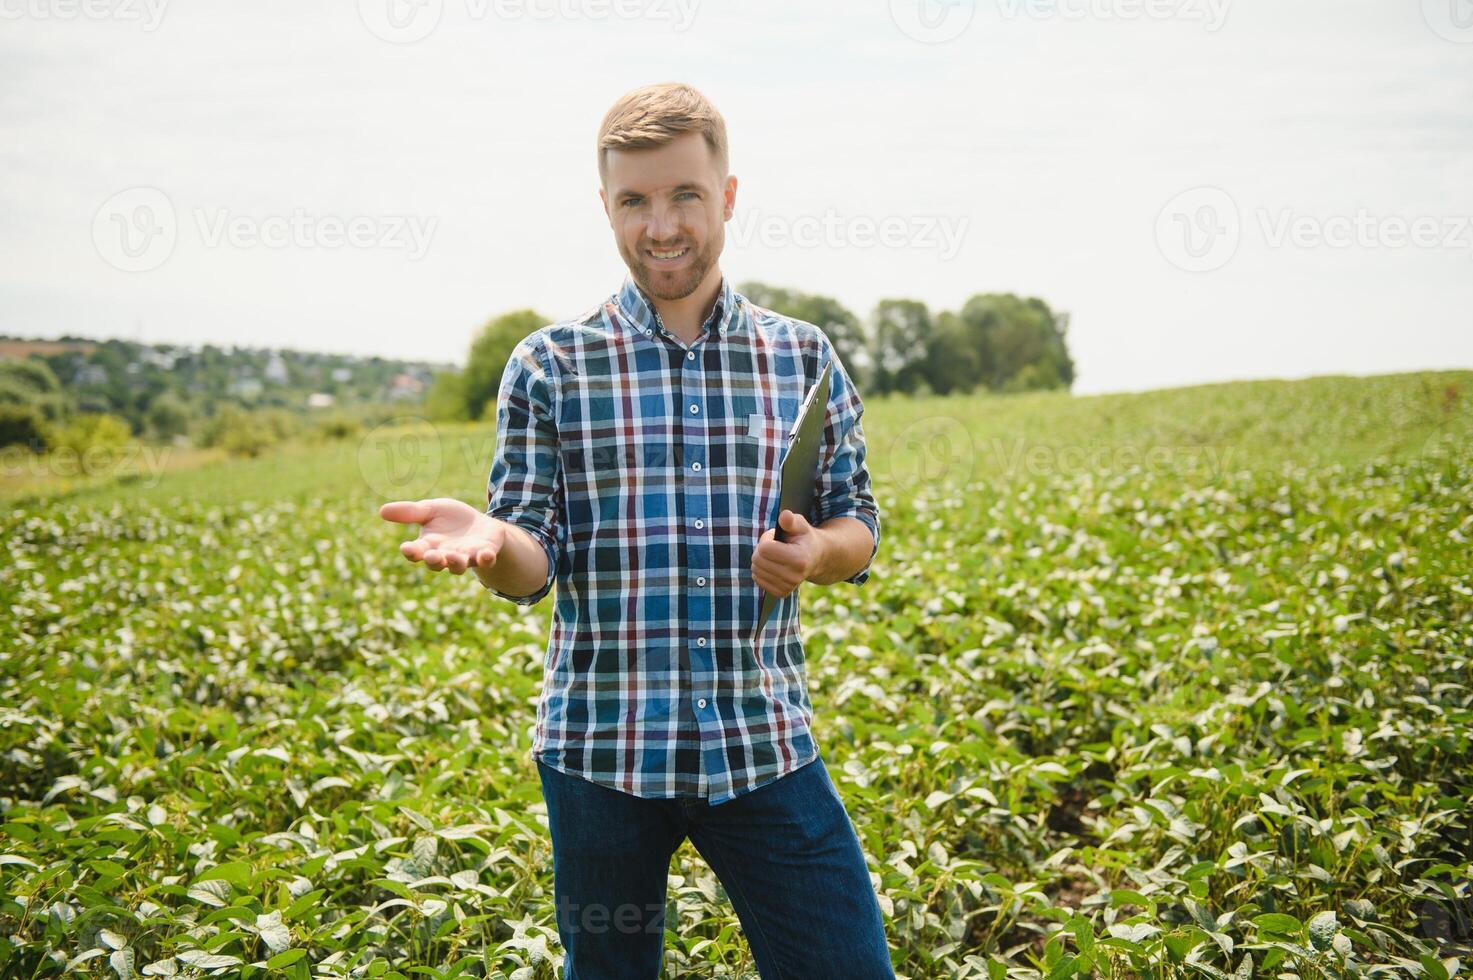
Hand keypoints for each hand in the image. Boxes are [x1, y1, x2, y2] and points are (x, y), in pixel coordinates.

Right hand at [379, 497, 506, 574]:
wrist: (479, 525)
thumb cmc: (450, 519)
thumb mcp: (430, 510)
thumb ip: (410, 512)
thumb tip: (381, 511)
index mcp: (428, 546)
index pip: (416, 552)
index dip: (411, 551)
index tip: (407, 548)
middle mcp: (445, 555)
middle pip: (436, 563)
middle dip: (434, 561)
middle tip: (432, 556)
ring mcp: (466, 557)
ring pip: (459, 566)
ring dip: (456, 563)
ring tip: (454, 557)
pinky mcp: (485, 554)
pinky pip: (485, 560)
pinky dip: (485, 558)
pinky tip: (485, 554)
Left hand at [751, 509, 821, 598]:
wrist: (816, 558)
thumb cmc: (804, 538)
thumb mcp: (800, 525)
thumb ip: (790, 520)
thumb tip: (784, 515)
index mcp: (799, 559)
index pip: (764, 548)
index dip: (766, 538)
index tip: (776, 536)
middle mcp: (794, 576)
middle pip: (758, 560)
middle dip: (762, 549)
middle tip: (776, 545)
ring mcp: (787, 587)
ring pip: (755, 570)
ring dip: (761, 559)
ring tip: (776, 555)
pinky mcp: (781, 593)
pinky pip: (757, 579)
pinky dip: (761, 570)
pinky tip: (774, 566)